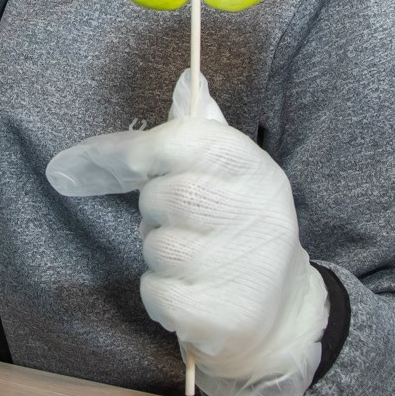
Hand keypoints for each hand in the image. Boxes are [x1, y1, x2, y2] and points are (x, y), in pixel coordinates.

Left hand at [47, 70, 329, 395]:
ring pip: (157, 246)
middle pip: (166, 196)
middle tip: (174, 219)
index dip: (140, 147)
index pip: (190, 143)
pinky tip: (190, 293)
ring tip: (191, 259)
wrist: (281, 317)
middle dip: (155, 208)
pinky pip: (156, 291)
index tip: (113, 158)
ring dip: (158, 253)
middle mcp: (259, 218)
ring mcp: (243, 270)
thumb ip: (205, 132)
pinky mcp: (222, 316)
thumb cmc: (239, 233)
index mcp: (259, 174)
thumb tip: (187, 78)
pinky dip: (159, 294)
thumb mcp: (235, 179)